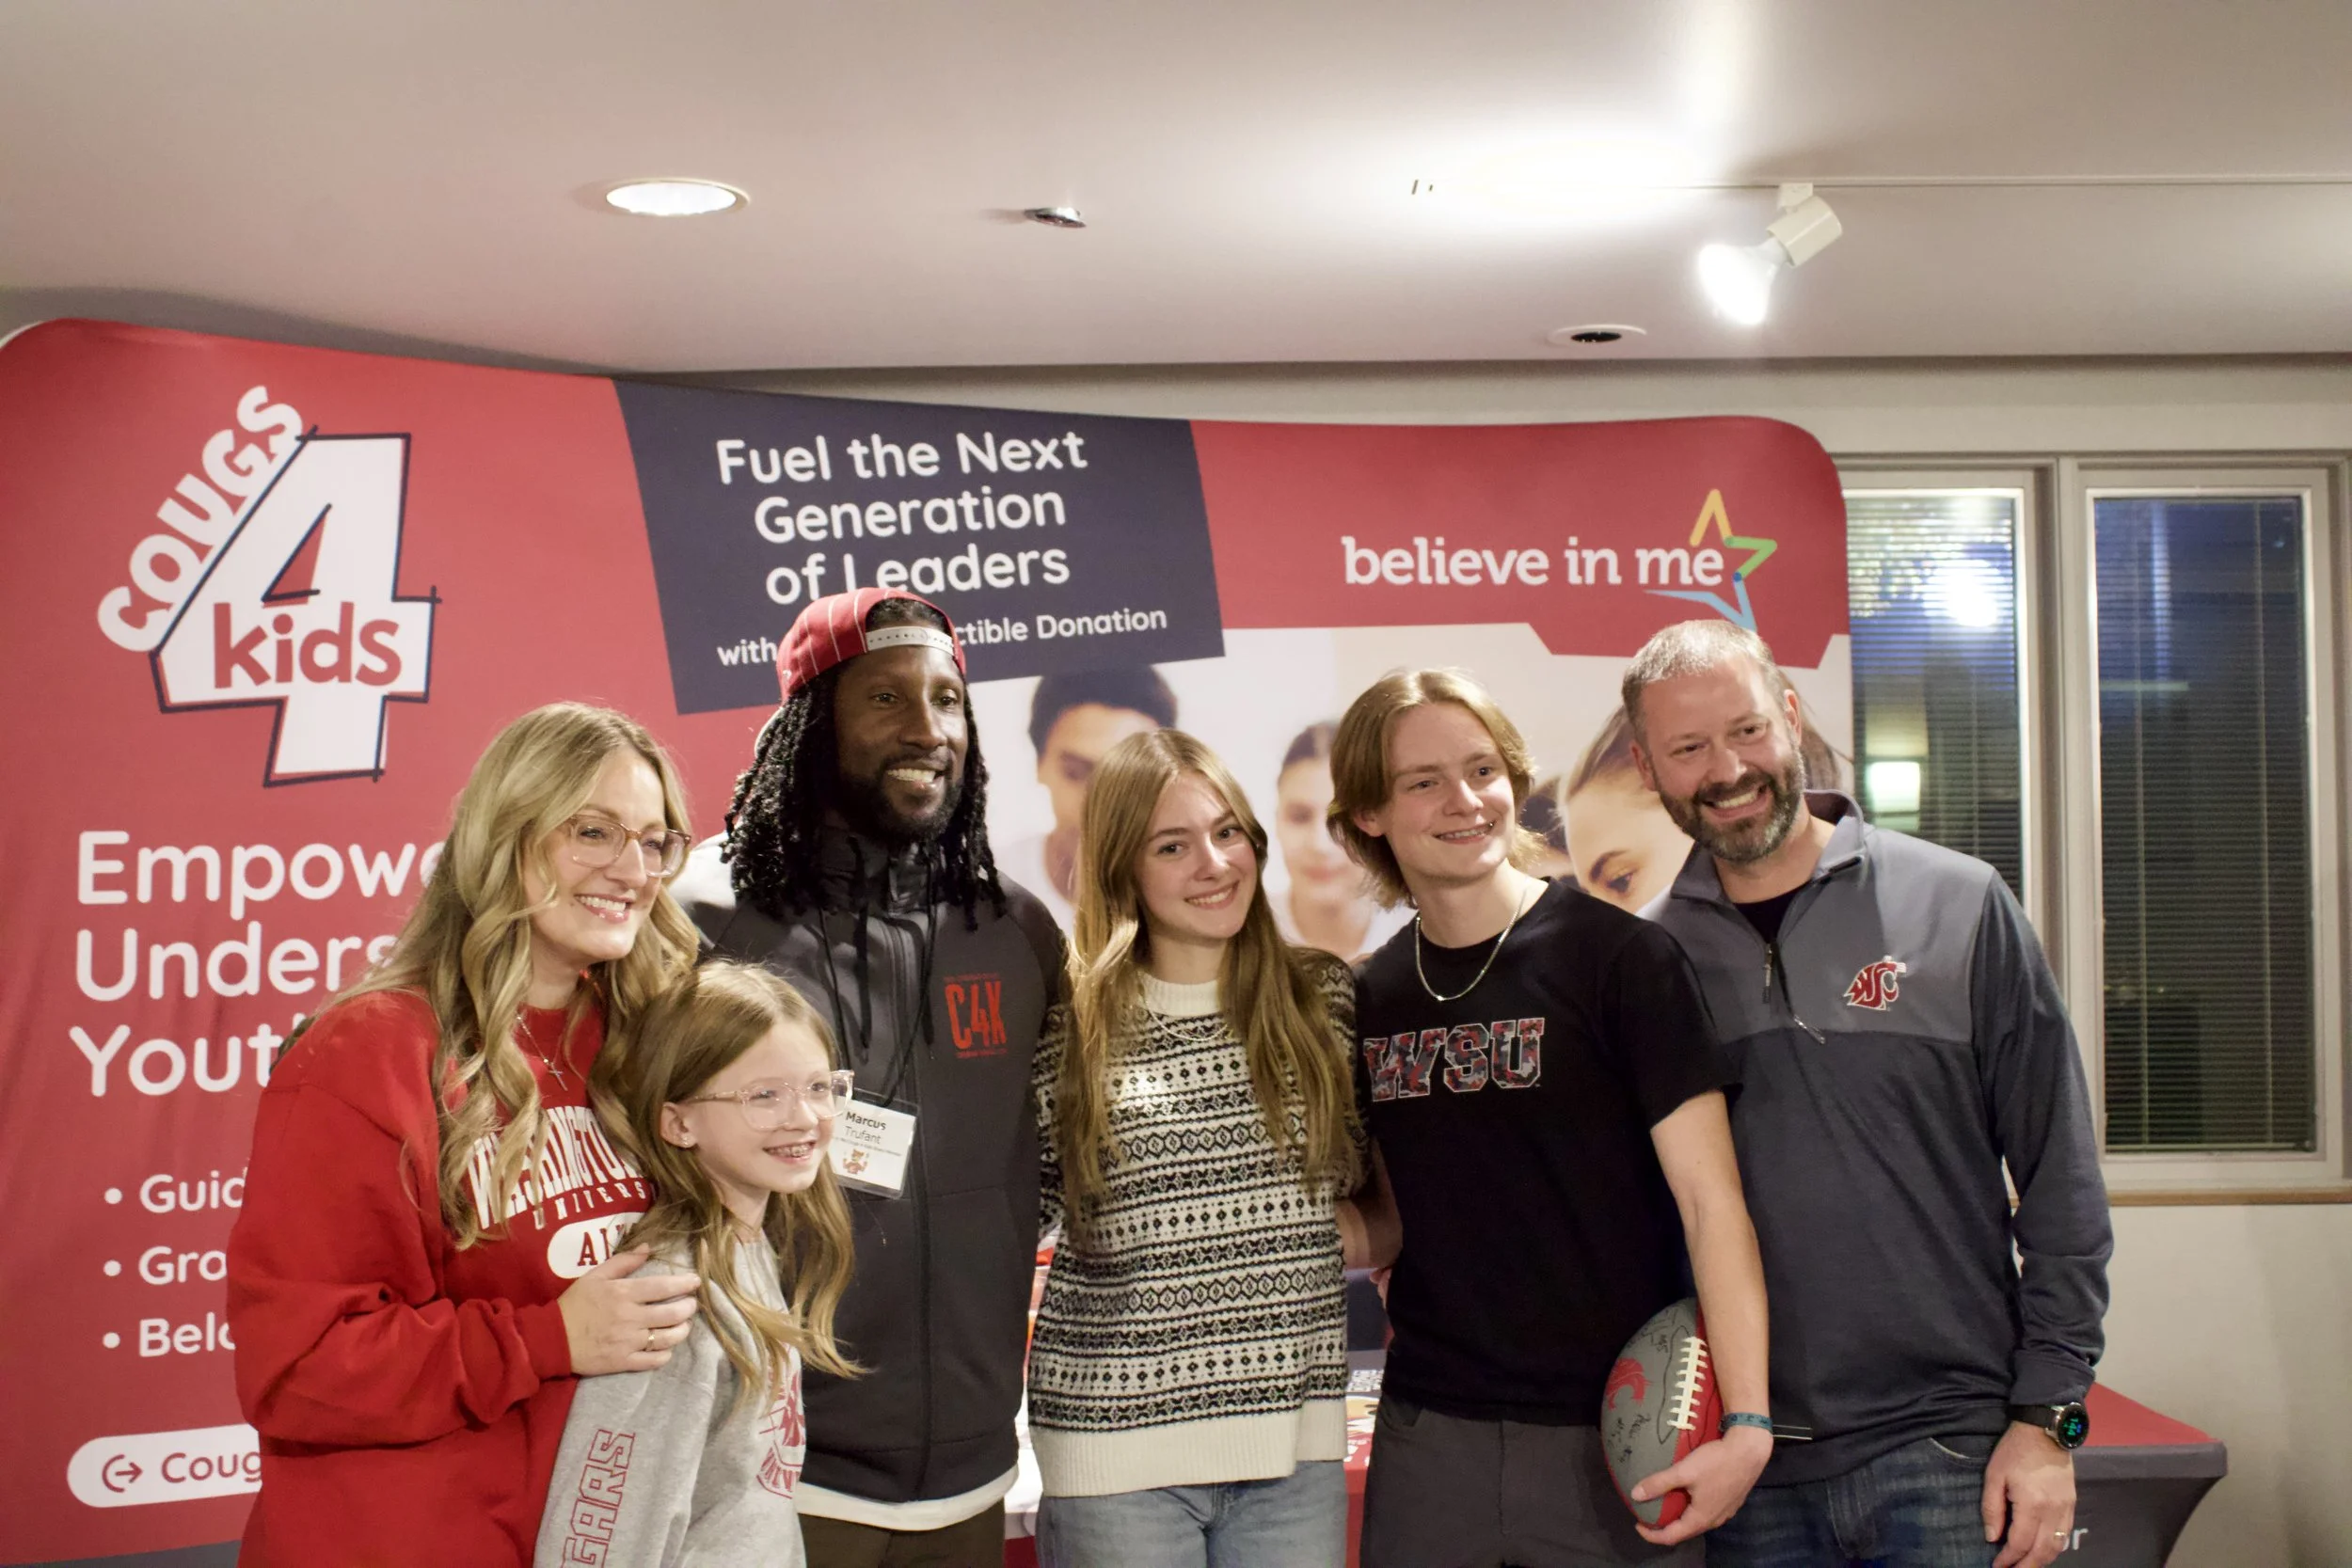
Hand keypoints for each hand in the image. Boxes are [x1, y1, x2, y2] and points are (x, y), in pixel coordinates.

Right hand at [557, 1246, 700, 1374]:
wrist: (551, 1338)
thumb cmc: (574, 1304)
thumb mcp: (595, 1275)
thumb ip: (623, 1261)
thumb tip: (648, 1247)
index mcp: (623, 1294)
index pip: (663, 1286)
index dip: (684, 1284)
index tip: (696, 1282)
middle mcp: (630, 1318)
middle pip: (672, 1313)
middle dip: (689, 1308)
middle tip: (692, 1305)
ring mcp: (628, 1342)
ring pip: (668, 1338)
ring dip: (682, 1331)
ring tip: (684, 1325)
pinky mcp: (623, 1362)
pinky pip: (654, 1361)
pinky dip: (666, 1354)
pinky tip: (667, 1347)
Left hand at [1632, 1424, 1773, 1544]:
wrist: (1749, 1450)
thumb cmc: (1716, 1462)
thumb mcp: (1684, 1471)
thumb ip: (1659, 1483)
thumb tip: (1635, 1495)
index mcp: (1700, 1518)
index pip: (1671, 1536)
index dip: (1652, 1534)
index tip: (1637, 1523)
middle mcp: (1714, 1520)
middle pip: (1685, 1530)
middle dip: (1665, 1526)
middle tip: (1649, 1513)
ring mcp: (1725, 1512)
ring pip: (1697, 1521)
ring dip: (1680, 1517)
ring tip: (1665, 1503)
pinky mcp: (1731, 1501)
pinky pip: (1707, 1511)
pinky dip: (1692, 1508)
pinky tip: (1687, 1494)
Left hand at [1984, 1421, 2075, 1567]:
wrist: (2045, 1430)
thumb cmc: (2014, 1450)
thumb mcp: (1994, 1476)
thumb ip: (1992, 1508)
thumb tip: (1992, 1538)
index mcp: (2032, 1504)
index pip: (2020, 1543)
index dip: (2008, 1559)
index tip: (1997, 1565)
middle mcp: (2053, 1511)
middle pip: (2042, 1552)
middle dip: (2026, 1566)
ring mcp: (2066, 1508)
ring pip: (2057, 1547)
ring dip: (2042, 1560)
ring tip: (2025, 1565)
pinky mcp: (2072, 1503)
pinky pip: (2065, 1534)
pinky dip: (2054, 1548)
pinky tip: (2042, 1550)